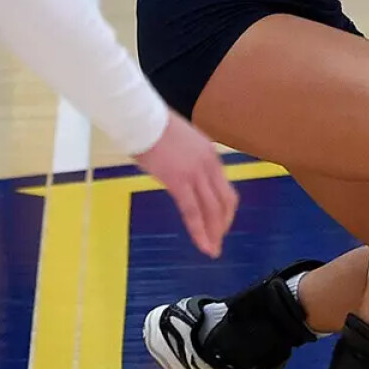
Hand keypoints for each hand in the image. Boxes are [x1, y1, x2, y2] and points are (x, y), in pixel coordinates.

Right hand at [133, 113, 236, 257]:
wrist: (143, 119)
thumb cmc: (154, 127)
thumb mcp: (182, 142)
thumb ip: (189, 160)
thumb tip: (184, 176)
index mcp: (210, 154)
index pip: (225, 188)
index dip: (226, 210)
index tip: (222, 223)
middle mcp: (208, 165)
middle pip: (224, 202)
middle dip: (223, 225)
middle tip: (219, 241)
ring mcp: (195, 173)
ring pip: (212, 210)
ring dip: (214, 233)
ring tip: (212, 250)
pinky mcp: (178, 182)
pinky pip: (193, 212)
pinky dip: (199, 231)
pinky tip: (202, 245)